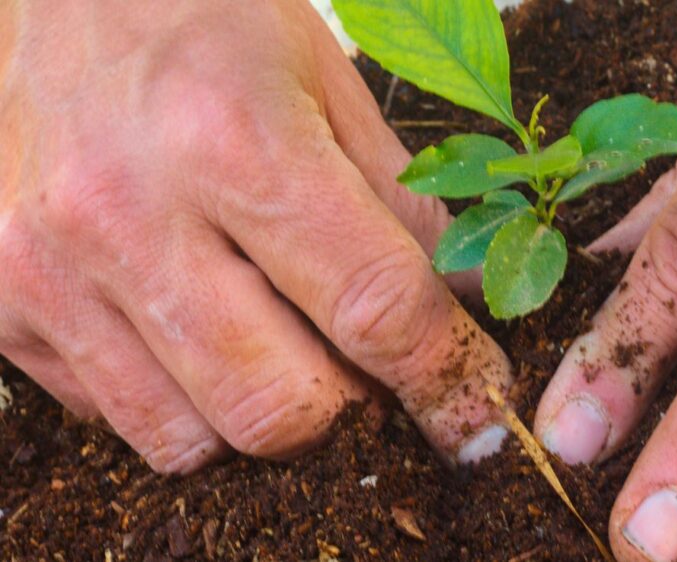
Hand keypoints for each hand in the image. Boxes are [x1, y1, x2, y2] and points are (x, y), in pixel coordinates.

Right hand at [0, 0, 510, 472]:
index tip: (475, 412)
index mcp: (236, 140)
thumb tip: (464, 306)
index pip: (374, 307)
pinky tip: (189, 322)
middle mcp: (127, 215)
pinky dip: (178, 398)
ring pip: (193, 440)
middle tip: (362, 366)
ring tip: (270, 337)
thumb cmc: (197, 17)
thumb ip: (401, 200)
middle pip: (281, 409)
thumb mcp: (324, 76)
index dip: (446, 375)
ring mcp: (47, 269)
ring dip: (259, 411)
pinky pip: (117, 417)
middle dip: (349, 410)